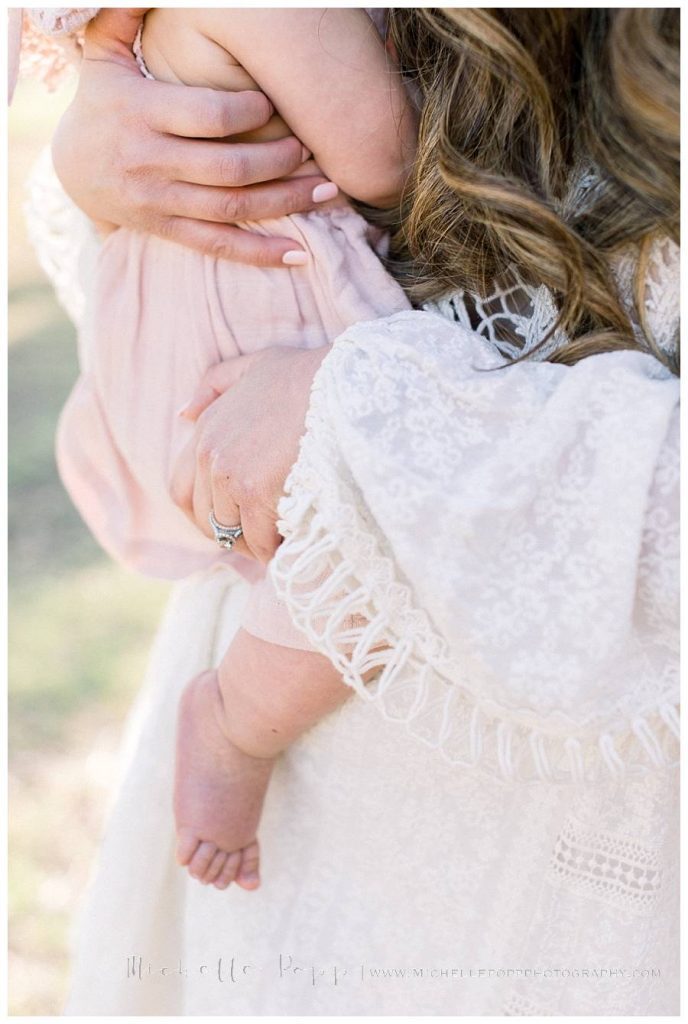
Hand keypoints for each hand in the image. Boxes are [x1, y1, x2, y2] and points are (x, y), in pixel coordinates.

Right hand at [51, 8, 334, 265]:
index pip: (209, 116)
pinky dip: (259, 254)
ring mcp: (160, 201)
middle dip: (280, 160)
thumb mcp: (104, 56)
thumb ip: (123, 16)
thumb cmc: (102, 104)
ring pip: (232, 208)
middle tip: (312, 149)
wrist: (72, 169)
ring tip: (328, 192)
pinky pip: (218, 246)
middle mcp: (152, 161)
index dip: (251, 113)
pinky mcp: (167, 230)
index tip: (274, 105)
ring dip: (285, 202)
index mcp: (143, 113)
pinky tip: (298, 254)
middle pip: (229, 168)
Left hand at [170, 346, 328, 561]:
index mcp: (206, 428)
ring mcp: (231, 476)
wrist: (343, 385)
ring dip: (257, 544)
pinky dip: (276, 550)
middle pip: (206, 519)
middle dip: (233, 533)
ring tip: (282, 541)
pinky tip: (294, 543)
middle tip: (265, 536)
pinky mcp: (256, 494)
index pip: (182, 490)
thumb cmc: (308, 375)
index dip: (206, 514)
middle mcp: (211, 454)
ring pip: (233, 534)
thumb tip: (183, 414)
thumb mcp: (255, 366)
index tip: (234, 521)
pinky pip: (260, 541)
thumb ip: (215, 385)